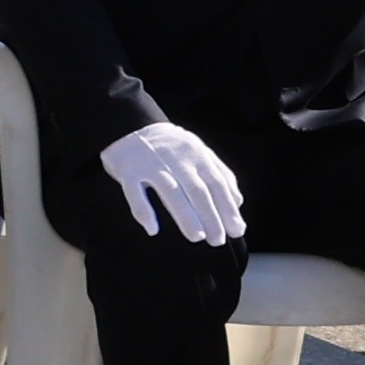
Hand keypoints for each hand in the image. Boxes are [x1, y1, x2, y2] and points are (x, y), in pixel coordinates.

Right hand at [103, 120, 250, 246]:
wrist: (129, 124)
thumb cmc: (170, 145)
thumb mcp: (199, 151)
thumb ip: (220, 173)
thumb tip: (238, 201)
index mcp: (196, 154)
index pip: (216, 183)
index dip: (227, 208)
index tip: (236, 229)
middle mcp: (175, 158)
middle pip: (196, 190)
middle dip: (210, 217)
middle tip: (218, 240)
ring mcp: (150, 164)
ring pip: (170, 192)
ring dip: (185, 216)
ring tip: (197, 237)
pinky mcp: (127, 171)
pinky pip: (134, 194)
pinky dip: (144, 212)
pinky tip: (153, 230)